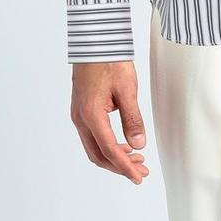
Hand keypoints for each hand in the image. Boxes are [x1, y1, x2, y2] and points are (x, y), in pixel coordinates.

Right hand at [70, 61, 149, 184]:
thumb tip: (138, 145)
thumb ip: (133, 119)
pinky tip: (123, 145)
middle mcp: (80, 118)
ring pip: (94, 148)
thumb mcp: (127, 90)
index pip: (109, 150)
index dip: (125, 167)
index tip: (138, 177)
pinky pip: (92, 137)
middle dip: (120, 167)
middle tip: (141, 172)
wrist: (94, 43)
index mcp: (91, 115)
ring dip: (114, 157)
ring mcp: (78, 115)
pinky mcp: (81, 111)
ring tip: (137, 159)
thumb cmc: (110, 62)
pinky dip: (107, 146)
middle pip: (98, 155)